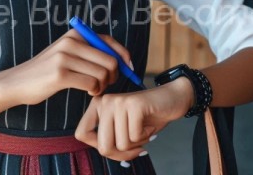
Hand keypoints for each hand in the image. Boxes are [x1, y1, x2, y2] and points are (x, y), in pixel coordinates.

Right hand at [3, 29, 131, 105]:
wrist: (18, 82)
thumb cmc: (47, 71)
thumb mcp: (66, 53)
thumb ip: (89, 51)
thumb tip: (120, 59)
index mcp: (74, 34)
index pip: (109, 41)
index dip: (123, 55)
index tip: (128, 68)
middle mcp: (70, 42)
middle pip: (110, 59)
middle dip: (114, 74)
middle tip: (107, 83)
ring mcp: (65, 57)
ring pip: (102, 73)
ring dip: (104, 85)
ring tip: (95, 88)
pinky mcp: (60, 75)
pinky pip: (91, 84)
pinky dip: (95, 91)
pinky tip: (90, 92)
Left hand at [75, 77, 193, 161]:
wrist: (171, 99)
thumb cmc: (146, 118)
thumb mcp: (122, 130)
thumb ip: (108, 139)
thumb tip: (104, 152)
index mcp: (97, 106)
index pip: (81, 134)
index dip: (99, 147)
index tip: (116, 146)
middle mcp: (104, 101)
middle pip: (103, 146)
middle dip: (122, 153)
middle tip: (135, 146)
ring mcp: (118, 101)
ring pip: (121, 144)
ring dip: (137, 143)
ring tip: (143, 128)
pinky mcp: (133, 104)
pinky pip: (134, 137)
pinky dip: (145, 136)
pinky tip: (149, 124)